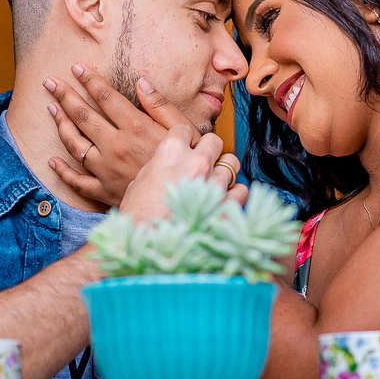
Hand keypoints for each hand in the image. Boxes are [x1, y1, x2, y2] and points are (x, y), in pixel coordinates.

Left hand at [44, 64, 198, 206]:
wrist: (183, 203)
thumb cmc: (189, 164)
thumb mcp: (183, 131)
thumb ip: (160, 106)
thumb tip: (141, 82)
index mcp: (136, 128)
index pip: (106, 97)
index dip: (90, 80)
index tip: (76, 67)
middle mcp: (116, 146)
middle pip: (83, 116)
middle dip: (65, 96)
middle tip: (50, 82)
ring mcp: (107, 170)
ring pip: (75, 144)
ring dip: (61, 124)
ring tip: (52, 108)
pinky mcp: (105, 191)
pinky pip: (77, 181)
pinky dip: (63, 171)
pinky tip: (52, 161)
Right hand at [117, 126, 244, 221]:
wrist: (149, 250)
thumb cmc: (138, 218)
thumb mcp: (139, 183)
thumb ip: (159, 166)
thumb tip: (168, 163)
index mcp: (171, 153)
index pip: (184, 129)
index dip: (182, 139)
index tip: (182, 148)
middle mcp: (197, 163)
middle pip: (214, 140)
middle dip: (208, 149)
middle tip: (201, 163)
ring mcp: (215, 184)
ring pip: (231, 163)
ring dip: (222, 171)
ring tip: (212, 183)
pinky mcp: (228, 206)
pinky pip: (241, 190)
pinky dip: (234, 194)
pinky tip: (222, 201)